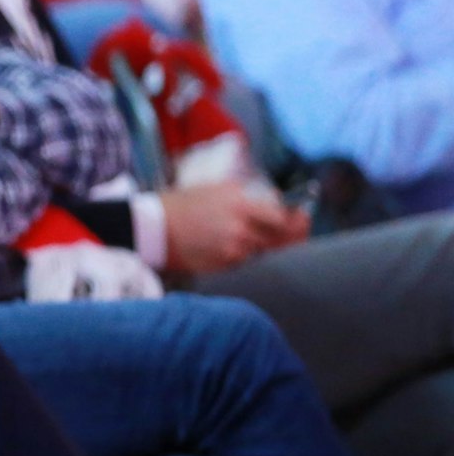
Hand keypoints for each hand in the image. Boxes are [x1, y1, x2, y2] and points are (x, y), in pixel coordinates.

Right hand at [162, 180, 309, 273]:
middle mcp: (241, 230)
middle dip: (289, 236)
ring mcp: (233, 251)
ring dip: (263, 245)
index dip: (297, 220)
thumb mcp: (218, 188)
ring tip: (246, 234)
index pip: (284, 219)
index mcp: (240, 205)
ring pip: (263, 252)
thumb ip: (251, 196)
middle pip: (281, 240)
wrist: (151, 227)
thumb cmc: (183, 203)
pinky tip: (227, 244)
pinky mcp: (224, 266)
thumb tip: (279, 204)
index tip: (302, 217)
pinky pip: (245, 261)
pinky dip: (244, 254)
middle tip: (295, 230)